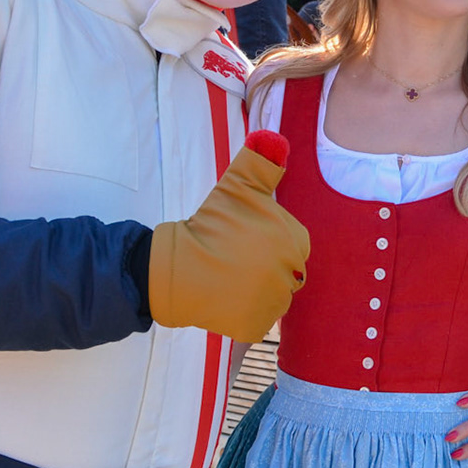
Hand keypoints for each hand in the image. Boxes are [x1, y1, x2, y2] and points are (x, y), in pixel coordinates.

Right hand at [147, 130, 307, 341]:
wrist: (175, 268)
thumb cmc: (208, 225)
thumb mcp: (236, 187)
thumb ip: (261, 162)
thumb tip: (277, 141)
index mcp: (293, 241)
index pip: (293, 242)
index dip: (268, 239)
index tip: (244, 239)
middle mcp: (290, 275)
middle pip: (285, 270)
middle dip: (263, 265)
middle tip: (233, 259)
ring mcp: (273, 304)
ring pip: (274, 295)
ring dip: (256, 288)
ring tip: (228, 277)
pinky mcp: (255, 326)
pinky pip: (258, 319)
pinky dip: (244, 312)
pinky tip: (225, 298)